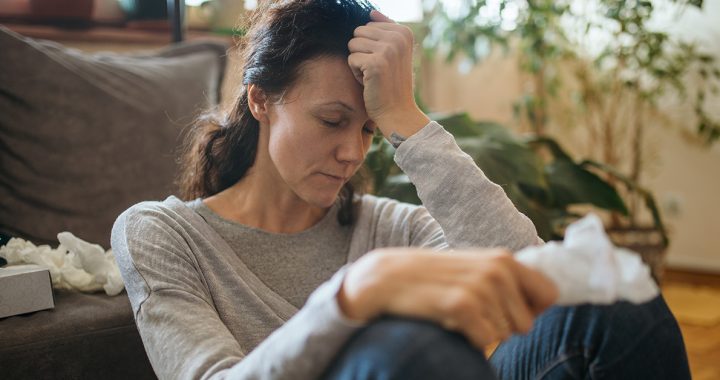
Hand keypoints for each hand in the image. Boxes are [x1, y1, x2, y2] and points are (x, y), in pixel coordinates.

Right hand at [337, 248, 558, 348]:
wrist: (385, 278)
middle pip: (526, 323)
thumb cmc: (433, 279)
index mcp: (504, 259)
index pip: (550, 294)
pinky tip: (447, 321)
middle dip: (502, 326)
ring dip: (480, 331)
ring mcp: (480, 285)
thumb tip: (546, 299)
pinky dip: (467, 338)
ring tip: (453, 311)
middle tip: (470, 311)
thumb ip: (507, 279)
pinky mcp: (461, 304)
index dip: (532, 310)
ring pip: (503, 334)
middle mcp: (498, 269)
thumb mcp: (473, 270)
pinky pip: (484, 339)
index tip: (507, 310)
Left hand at [348, 10, 429, 137]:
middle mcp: (398, 38)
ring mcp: (388, 50)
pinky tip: (369, 83)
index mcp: (404, 32)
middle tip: (376, 69)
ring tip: (373, 75)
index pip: (368, 25)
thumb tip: (371, 12)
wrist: (397, 111)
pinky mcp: (376, 63)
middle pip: (358, 32)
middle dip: (361, 52)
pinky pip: (351, 59)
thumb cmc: (391, 83)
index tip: (384, 61)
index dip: (370, 45)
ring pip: (352, 45)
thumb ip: (385, 30)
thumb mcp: (394, 52)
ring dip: (358, 62)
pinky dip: (356, 74)